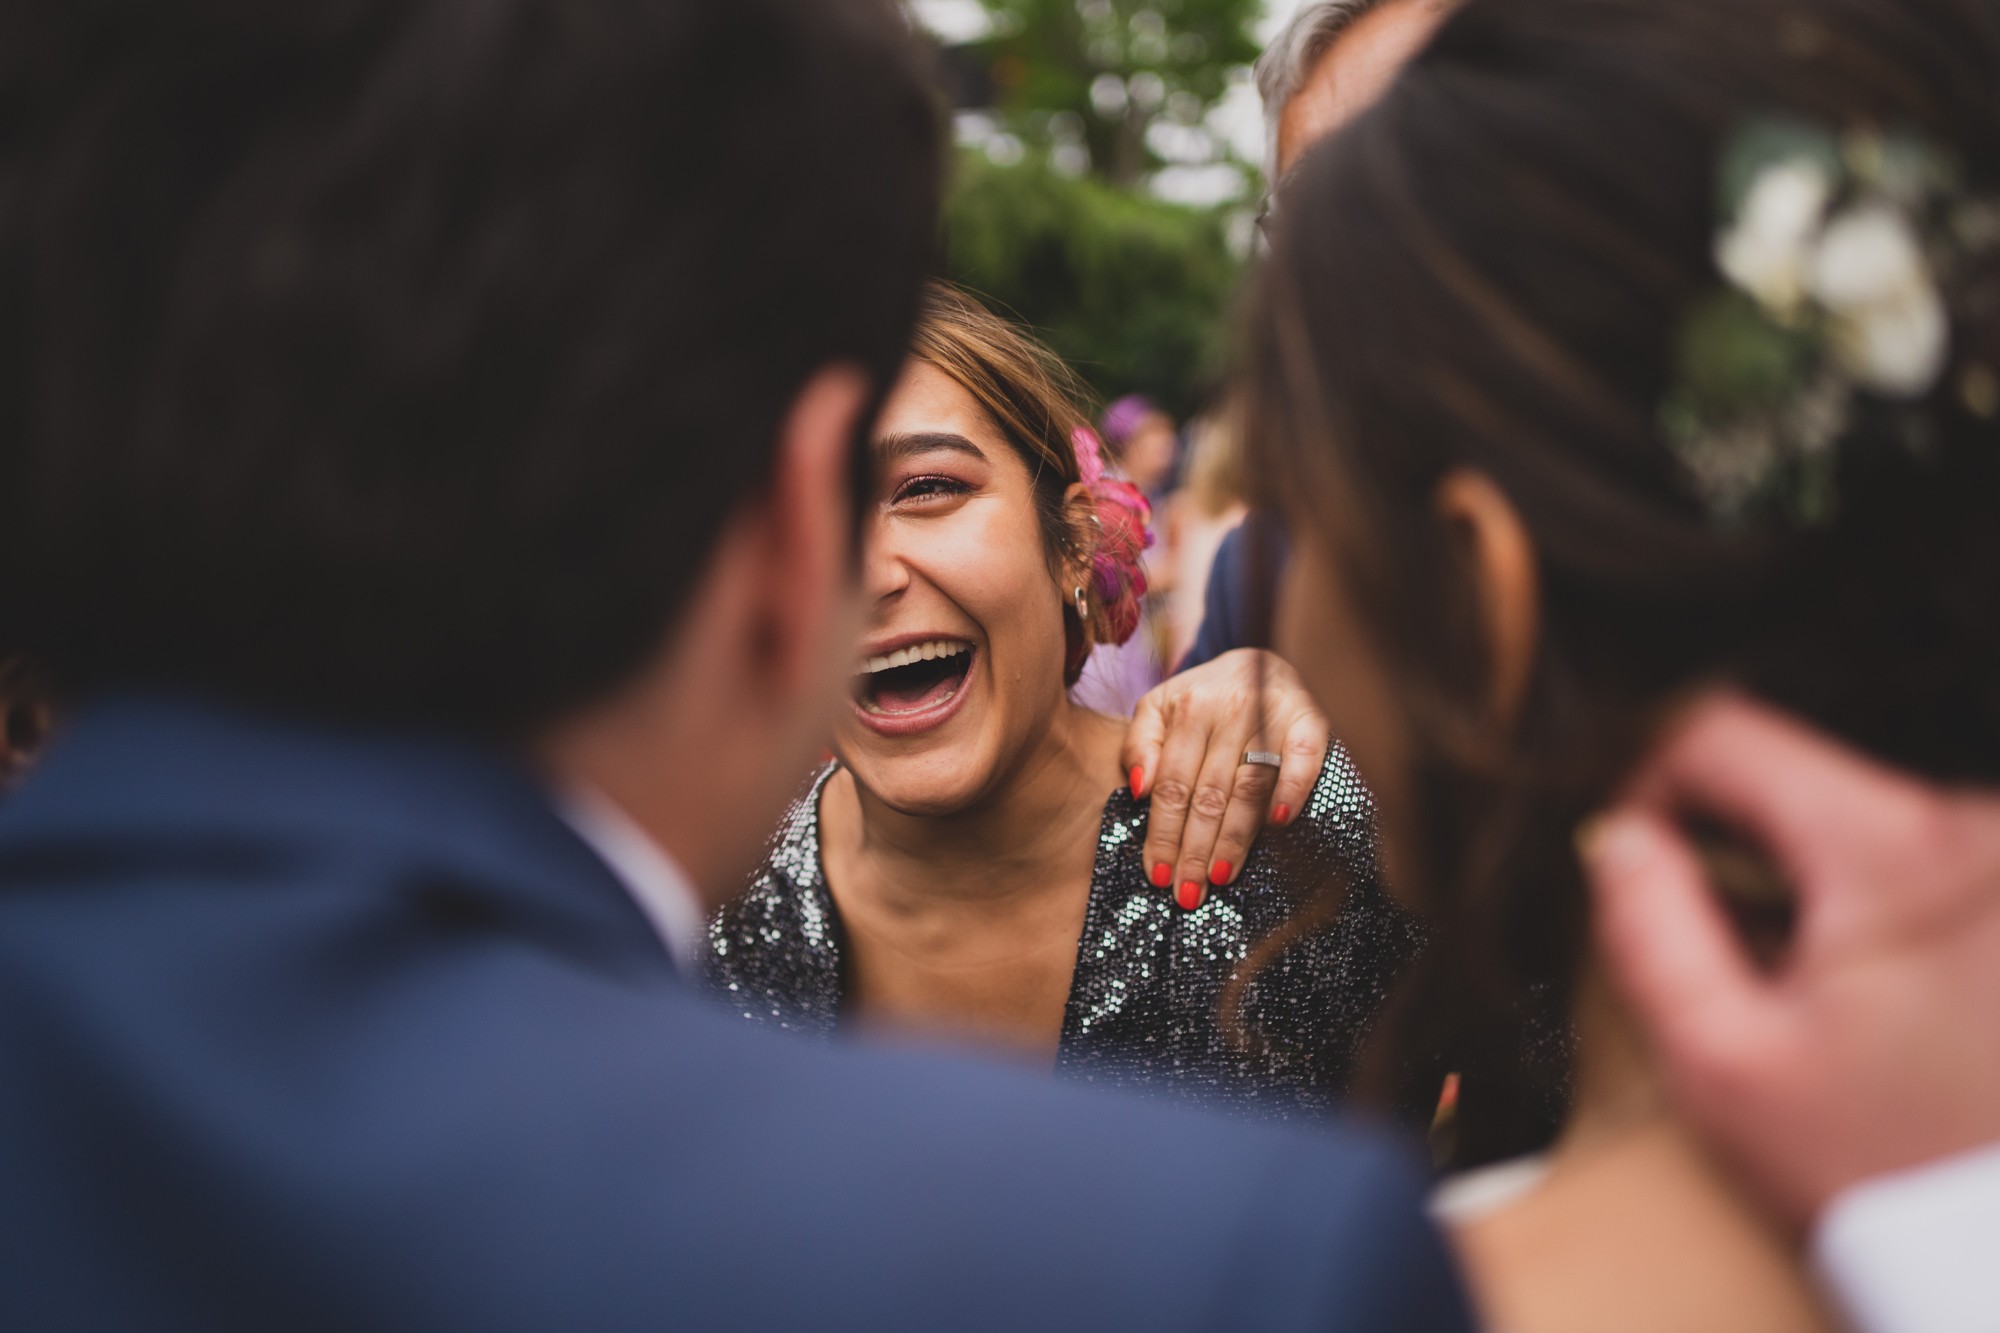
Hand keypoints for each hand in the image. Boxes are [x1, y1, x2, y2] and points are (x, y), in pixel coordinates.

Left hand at [1121, 648, 1327, 910]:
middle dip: (1195, 849)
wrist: (1260, 661)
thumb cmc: (1203, 697)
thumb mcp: (1158, 706)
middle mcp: (1229, 710)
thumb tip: (1137, 787)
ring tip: (1221, 877)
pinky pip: (1302, 759)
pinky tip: (1279, 825)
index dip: (1163, 832)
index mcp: (1188, 709)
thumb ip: (1139, 743)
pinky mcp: (1309, 719)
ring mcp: (1271, 714)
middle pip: (1208, 794)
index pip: (1172, 785)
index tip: (1158, 875)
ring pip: (1249, 787)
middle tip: (1188, 893)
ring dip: (1235, 837)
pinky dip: (1292, 790)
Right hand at [1583, 692, 1999, 1225]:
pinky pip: (1912, 854)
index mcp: (1893, 851)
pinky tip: (1869, 988)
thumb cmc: (1877, 1168)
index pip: (1722, 732)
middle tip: (1729, 952)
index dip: (1647, 781)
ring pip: (1851, 811)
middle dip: (1738, 847)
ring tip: (1804, 983)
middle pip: (1794, 775)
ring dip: (1804, 875)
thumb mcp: (1723, 1064)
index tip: (1637, 859)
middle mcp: (1978, 828)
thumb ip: (1649, 929)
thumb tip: (1620, 837)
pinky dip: (1865, 900)